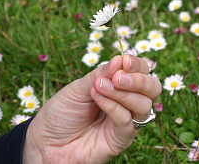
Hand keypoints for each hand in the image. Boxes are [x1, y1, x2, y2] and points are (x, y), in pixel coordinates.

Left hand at [21, 54, 161, 162]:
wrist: (46, 140)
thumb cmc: (61, 112)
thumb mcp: (77, 87)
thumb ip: (100, 75)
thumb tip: (120, 59)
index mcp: (118, 87)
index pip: (141, 73)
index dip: (137, 65)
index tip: (124, 61)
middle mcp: (126, 104)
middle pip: (152, 89)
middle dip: (139, 80)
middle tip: (117, 77)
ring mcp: (124, 123)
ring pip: (144, 106)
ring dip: (122, 93)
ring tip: (98, 87)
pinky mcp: (119, 141)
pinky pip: (127, 123)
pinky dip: (114, 107)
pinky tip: (97, 98)